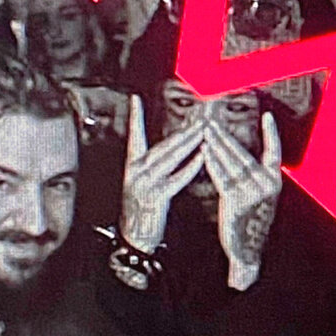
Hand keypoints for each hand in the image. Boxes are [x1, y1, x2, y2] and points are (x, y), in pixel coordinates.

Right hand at [120, 95, 204, 252]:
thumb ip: (155, 166)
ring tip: (204, 130)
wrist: (135, 237)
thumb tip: (176, 147)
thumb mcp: (141, 184)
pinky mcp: (155, 196)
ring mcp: (144, 183)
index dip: (135, 117)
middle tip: (200, 117)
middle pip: (163, 145)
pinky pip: (176, 177)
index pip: (133, 136)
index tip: (135, 98)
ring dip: (189, 143)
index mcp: (132, 166)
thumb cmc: (143, 210)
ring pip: (170, 157)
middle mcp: (136, 171)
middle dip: (184, 130)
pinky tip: (201, 156)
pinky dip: (190, 166)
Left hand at [202, 113, 281, 286]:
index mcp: (274, 182)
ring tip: (206, 132)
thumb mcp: (261, 198)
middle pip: (243, 155)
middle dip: (226, 137)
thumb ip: (255, 178)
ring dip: (216, 146)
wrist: (248, 250)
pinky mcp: (236, 201)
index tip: (268, 116)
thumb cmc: (251, 223)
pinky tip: (205, 152)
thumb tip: (238, 156)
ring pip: (231, 163)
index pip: (275, 152)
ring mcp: (252, 193)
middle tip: (213, 122)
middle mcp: (266, 184)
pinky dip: (212, 163)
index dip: (271, 134)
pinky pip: (222, 177)